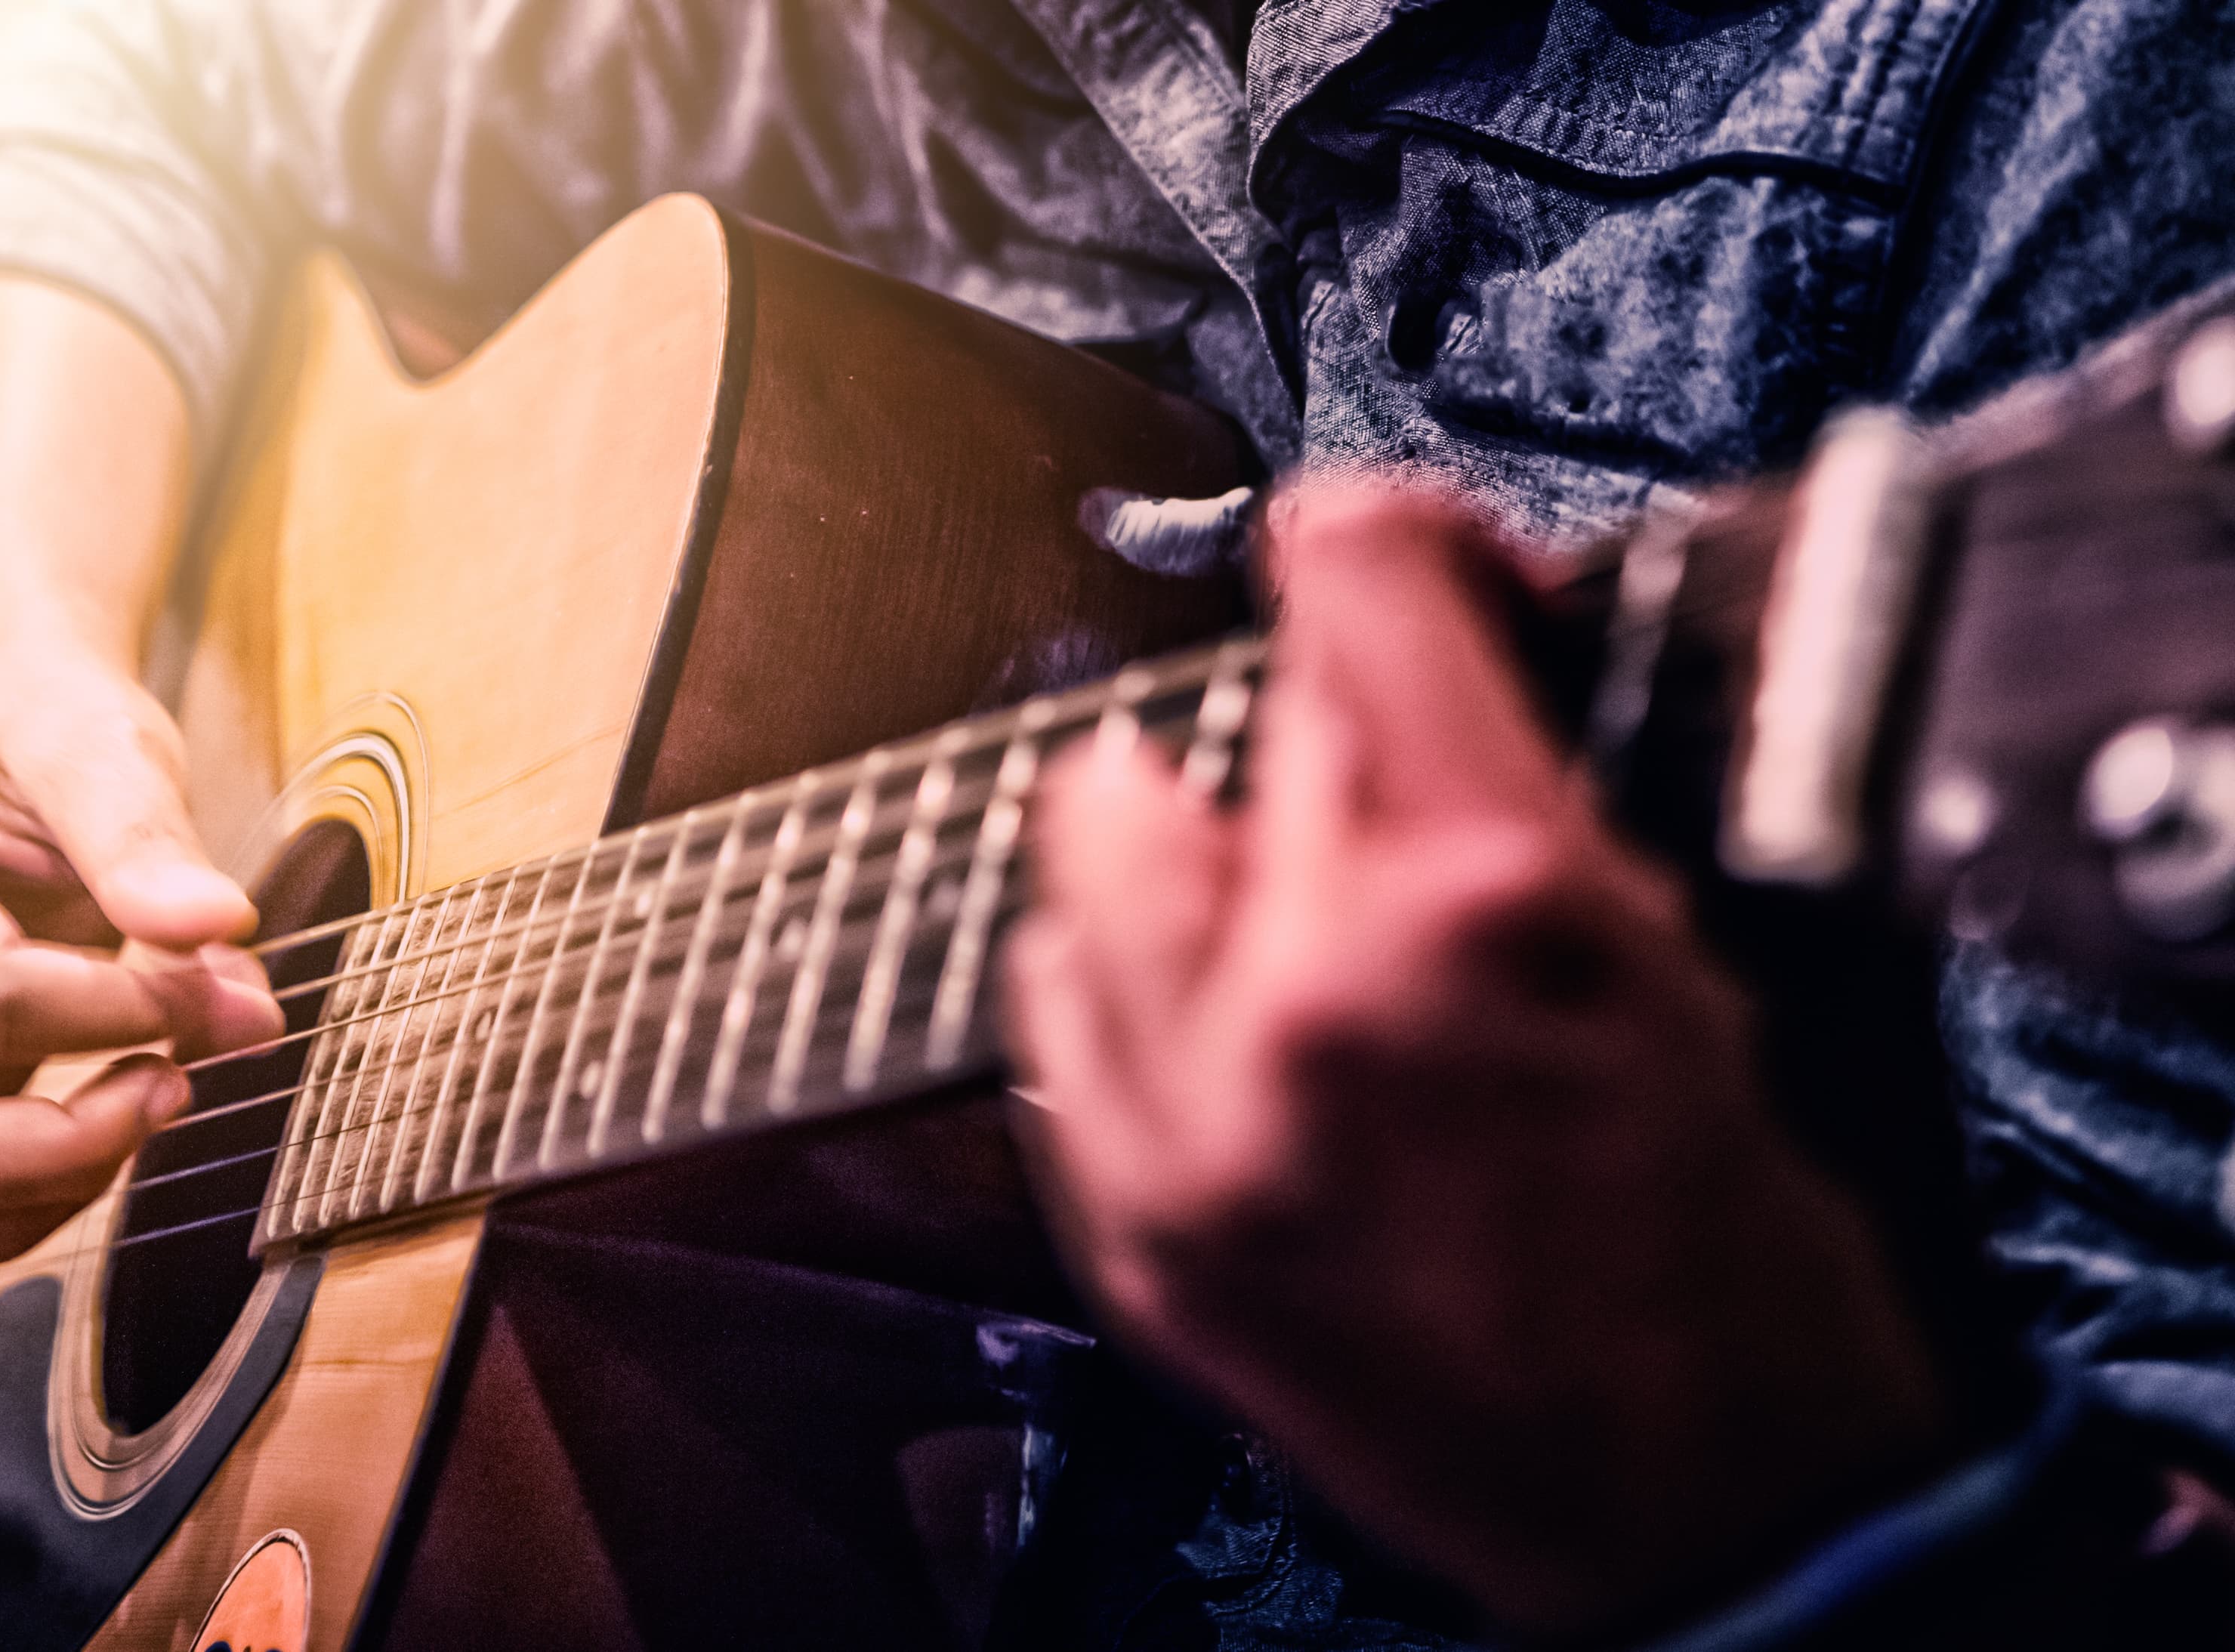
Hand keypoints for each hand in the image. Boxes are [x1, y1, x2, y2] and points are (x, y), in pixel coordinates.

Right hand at [0, 653, 281, 1374]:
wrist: (6, 737)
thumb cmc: (43, 736)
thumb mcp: (101, 746)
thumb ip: (146, 837)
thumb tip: (213, 925)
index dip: (128, 1015)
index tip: (230, 993)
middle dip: (65, 1140)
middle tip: (179, 1085)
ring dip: (18, 1208)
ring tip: (134, 1128)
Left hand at [1008, 489, 1946, 1634]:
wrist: (1701, 1505)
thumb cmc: (1731, 1253)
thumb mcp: (1689, 953)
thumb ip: (1518, 783)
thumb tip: (1425, 655)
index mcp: (1481, 894)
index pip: (1353, 574)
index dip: (1394, 533)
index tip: (1410, 566)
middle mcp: (1304, 992)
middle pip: (1223, 721)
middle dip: (1313, 727)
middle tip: (1379, 787)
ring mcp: (1193, 1124)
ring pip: (1091, 852)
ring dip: (1184, 840)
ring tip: (1268, 894)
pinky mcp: (1136, 1229)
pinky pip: (1055, 1015)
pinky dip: (1122, 983)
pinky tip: (1210, 1012)